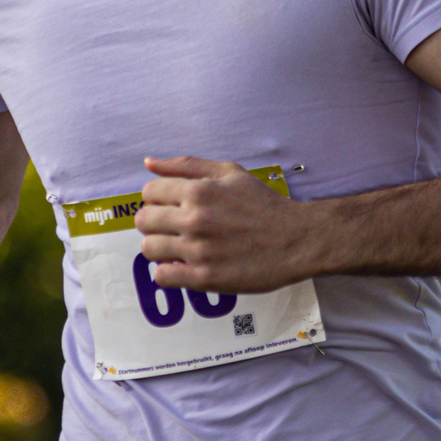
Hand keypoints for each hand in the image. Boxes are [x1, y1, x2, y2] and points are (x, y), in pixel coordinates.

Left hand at [136, 158, 311, 291]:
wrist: (297, 239)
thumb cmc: (264, 205)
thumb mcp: (230, 173)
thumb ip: (187, 166)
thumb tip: (149, 163)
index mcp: (198, 191)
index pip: (149, 192)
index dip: (158, 199)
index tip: (173, 207)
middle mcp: (194, 219)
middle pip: (143, 220)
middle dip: (155, 223)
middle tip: (175, 228)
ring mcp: (198, 250)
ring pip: (149, 249)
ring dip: (160, 248)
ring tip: (180, 248)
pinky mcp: (205, 277)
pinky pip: (162, 277)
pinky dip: (168, 272)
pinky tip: (185, 266)